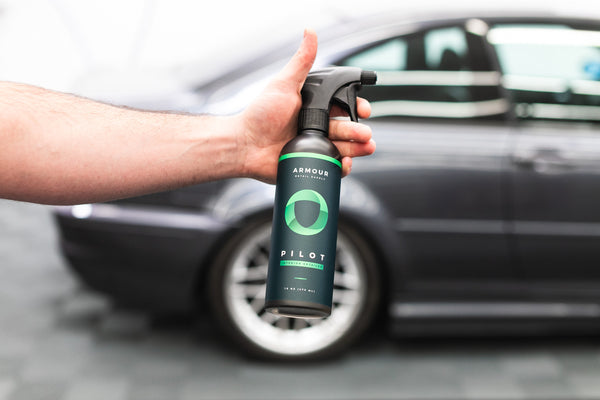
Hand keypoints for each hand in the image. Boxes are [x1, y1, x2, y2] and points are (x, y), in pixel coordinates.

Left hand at [237, 29, 374, 182]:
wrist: (244, 146)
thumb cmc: (259, 115)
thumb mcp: (283, 85)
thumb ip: (301, 62)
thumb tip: (310, 32)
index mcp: (313, 107)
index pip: (341, 106)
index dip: (355, 107)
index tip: (364, 110)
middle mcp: (315, 127)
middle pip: (346, 128)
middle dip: (359, 130)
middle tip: (365, 133)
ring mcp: (314, 147)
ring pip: (343, 148)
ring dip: (357, 148)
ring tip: (366, 146)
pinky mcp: (310, 165)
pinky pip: (332, 167)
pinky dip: (342, 166)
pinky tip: (346, 163)